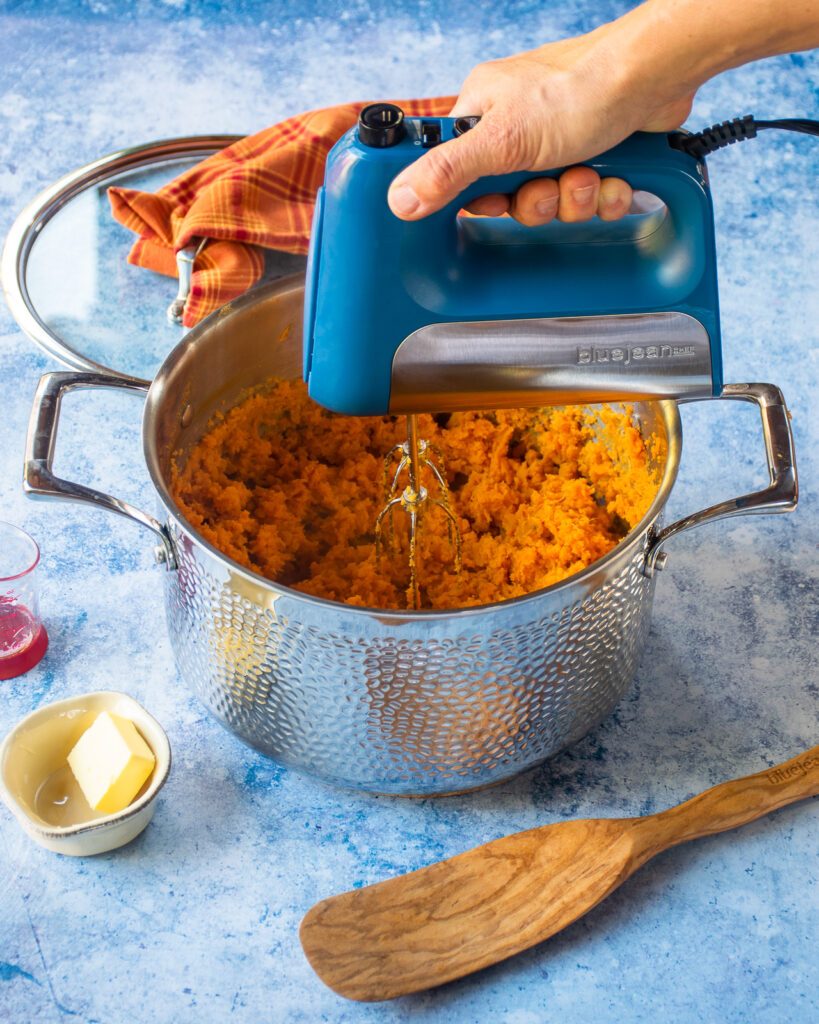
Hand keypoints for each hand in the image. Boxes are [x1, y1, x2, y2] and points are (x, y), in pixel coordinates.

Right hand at [387, 21, 693, 224]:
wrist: (653, 78)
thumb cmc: (579, 90)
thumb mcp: (502, 140)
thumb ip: (447, 172)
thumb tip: (398, 199)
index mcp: (483, 114)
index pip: (459, 176)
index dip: (481, 200)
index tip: (497, 201)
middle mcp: (517, 126)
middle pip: (510, 198)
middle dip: (537, 202)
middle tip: (549, 186)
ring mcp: (558, 140)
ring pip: (552, 201)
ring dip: (574, 199)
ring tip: (587, 174)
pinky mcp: (594, 151)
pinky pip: (587, 197)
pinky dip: (604, 193)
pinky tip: (613, 176)